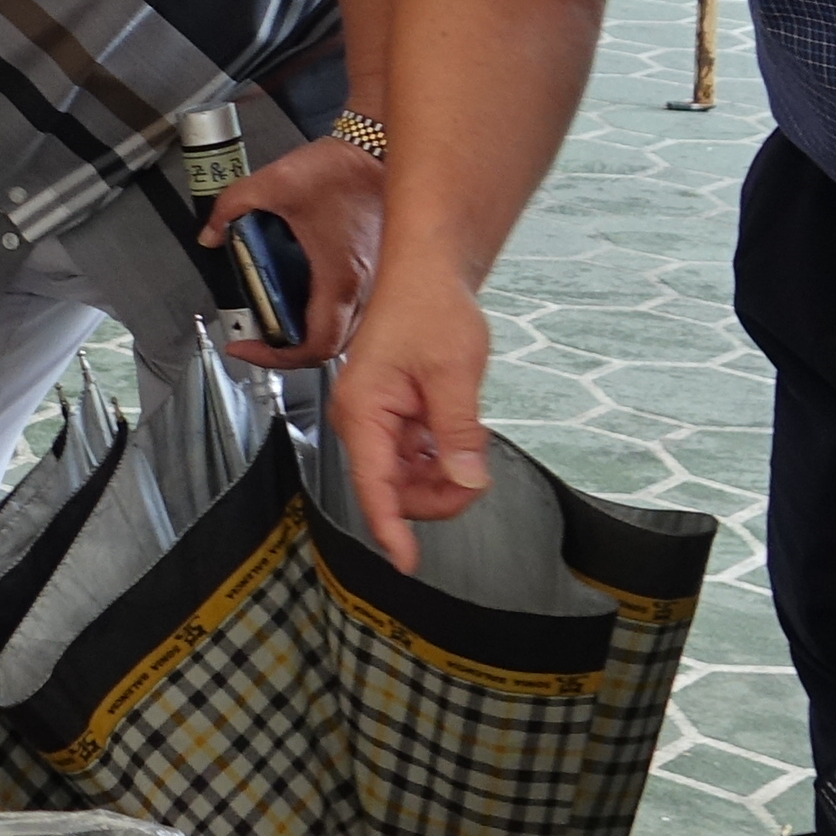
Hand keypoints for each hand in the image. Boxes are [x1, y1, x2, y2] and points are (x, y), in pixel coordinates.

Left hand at [203, 135, 384, 366]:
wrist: (380, 147)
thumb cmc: (344, 168)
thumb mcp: (273, 183)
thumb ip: (231, 207)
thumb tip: (211, 232)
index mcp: (340, 278)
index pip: (316, 346)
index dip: (277, 358)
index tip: (248, 347)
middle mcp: (365, 288)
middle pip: (330, 347)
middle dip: (289, 350)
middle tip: (259, 338)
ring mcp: (377, 282)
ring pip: (346, 333)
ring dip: (311, 334)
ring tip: (279, 320)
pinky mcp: (380, 271)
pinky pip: (356, 311)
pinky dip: (328, 315)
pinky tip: (306, 295)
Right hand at [331, 268, 497, 570]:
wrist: (427, 273)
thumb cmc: (429, 308)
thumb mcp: (454, 372)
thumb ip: (458, 432)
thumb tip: (466, 480)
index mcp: (364, 412)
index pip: (374, 487)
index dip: (390, 530)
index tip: (407, 562)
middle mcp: (362, 420)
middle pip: (391, 490)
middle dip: (433, 496)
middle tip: (474, 478)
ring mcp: (375, 419)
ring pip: (404, 477)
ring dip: (438, 477)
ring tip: (468, 448)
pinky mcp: (391, 415)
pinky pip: (411, 456)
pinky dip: (437, 458)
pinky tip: (456, 436)